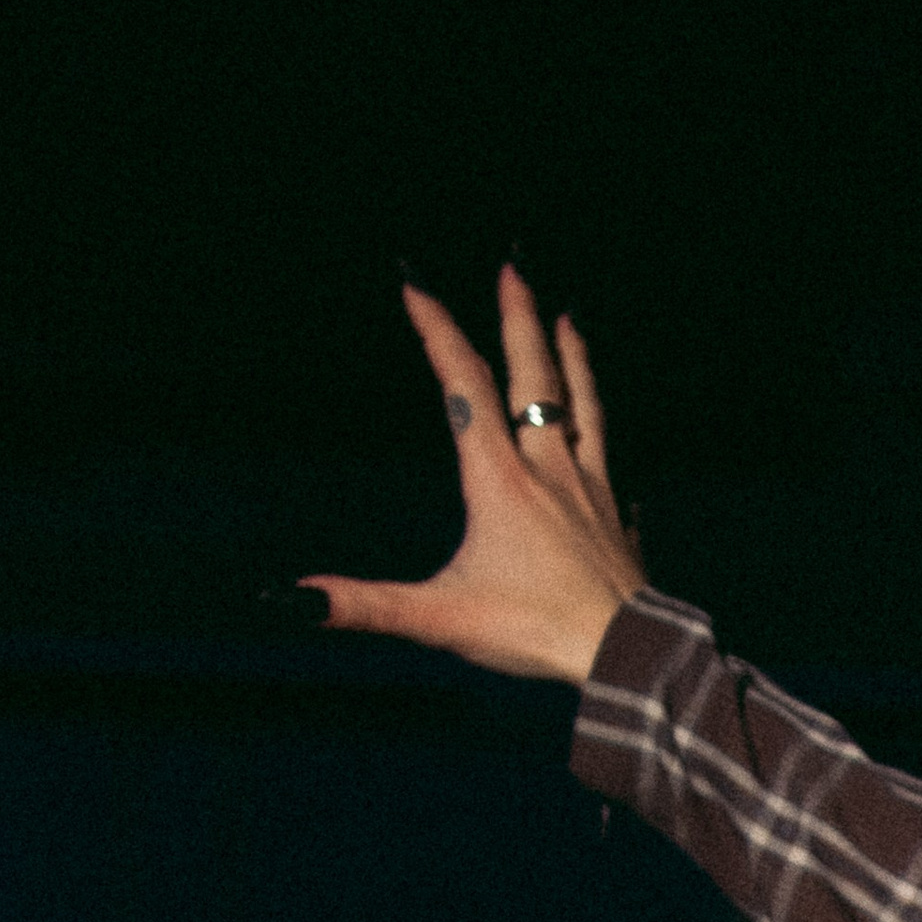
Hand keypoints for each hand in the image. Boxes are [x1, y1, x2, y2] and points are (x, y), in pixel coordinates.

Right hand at [302, 266, 646, 683]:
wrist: (624, 652)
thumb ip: (367, 604)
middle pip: (534, 374)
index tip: (418, 288)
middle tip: (513, 269)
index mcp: (500, 478)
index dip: (439, 332)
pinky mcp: (615, 514)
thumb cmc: (536, 631)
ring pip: (582, 403)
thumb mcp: (441, 618)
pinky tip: (604, 439)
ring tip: (568, 318)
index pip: (464, 387)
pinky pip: (610, 457)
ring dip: (572, 357)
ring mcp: (590, 487)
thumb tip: (297, 600)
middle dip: (519, 317)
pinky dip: (602, 431)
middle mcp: (548, 468)